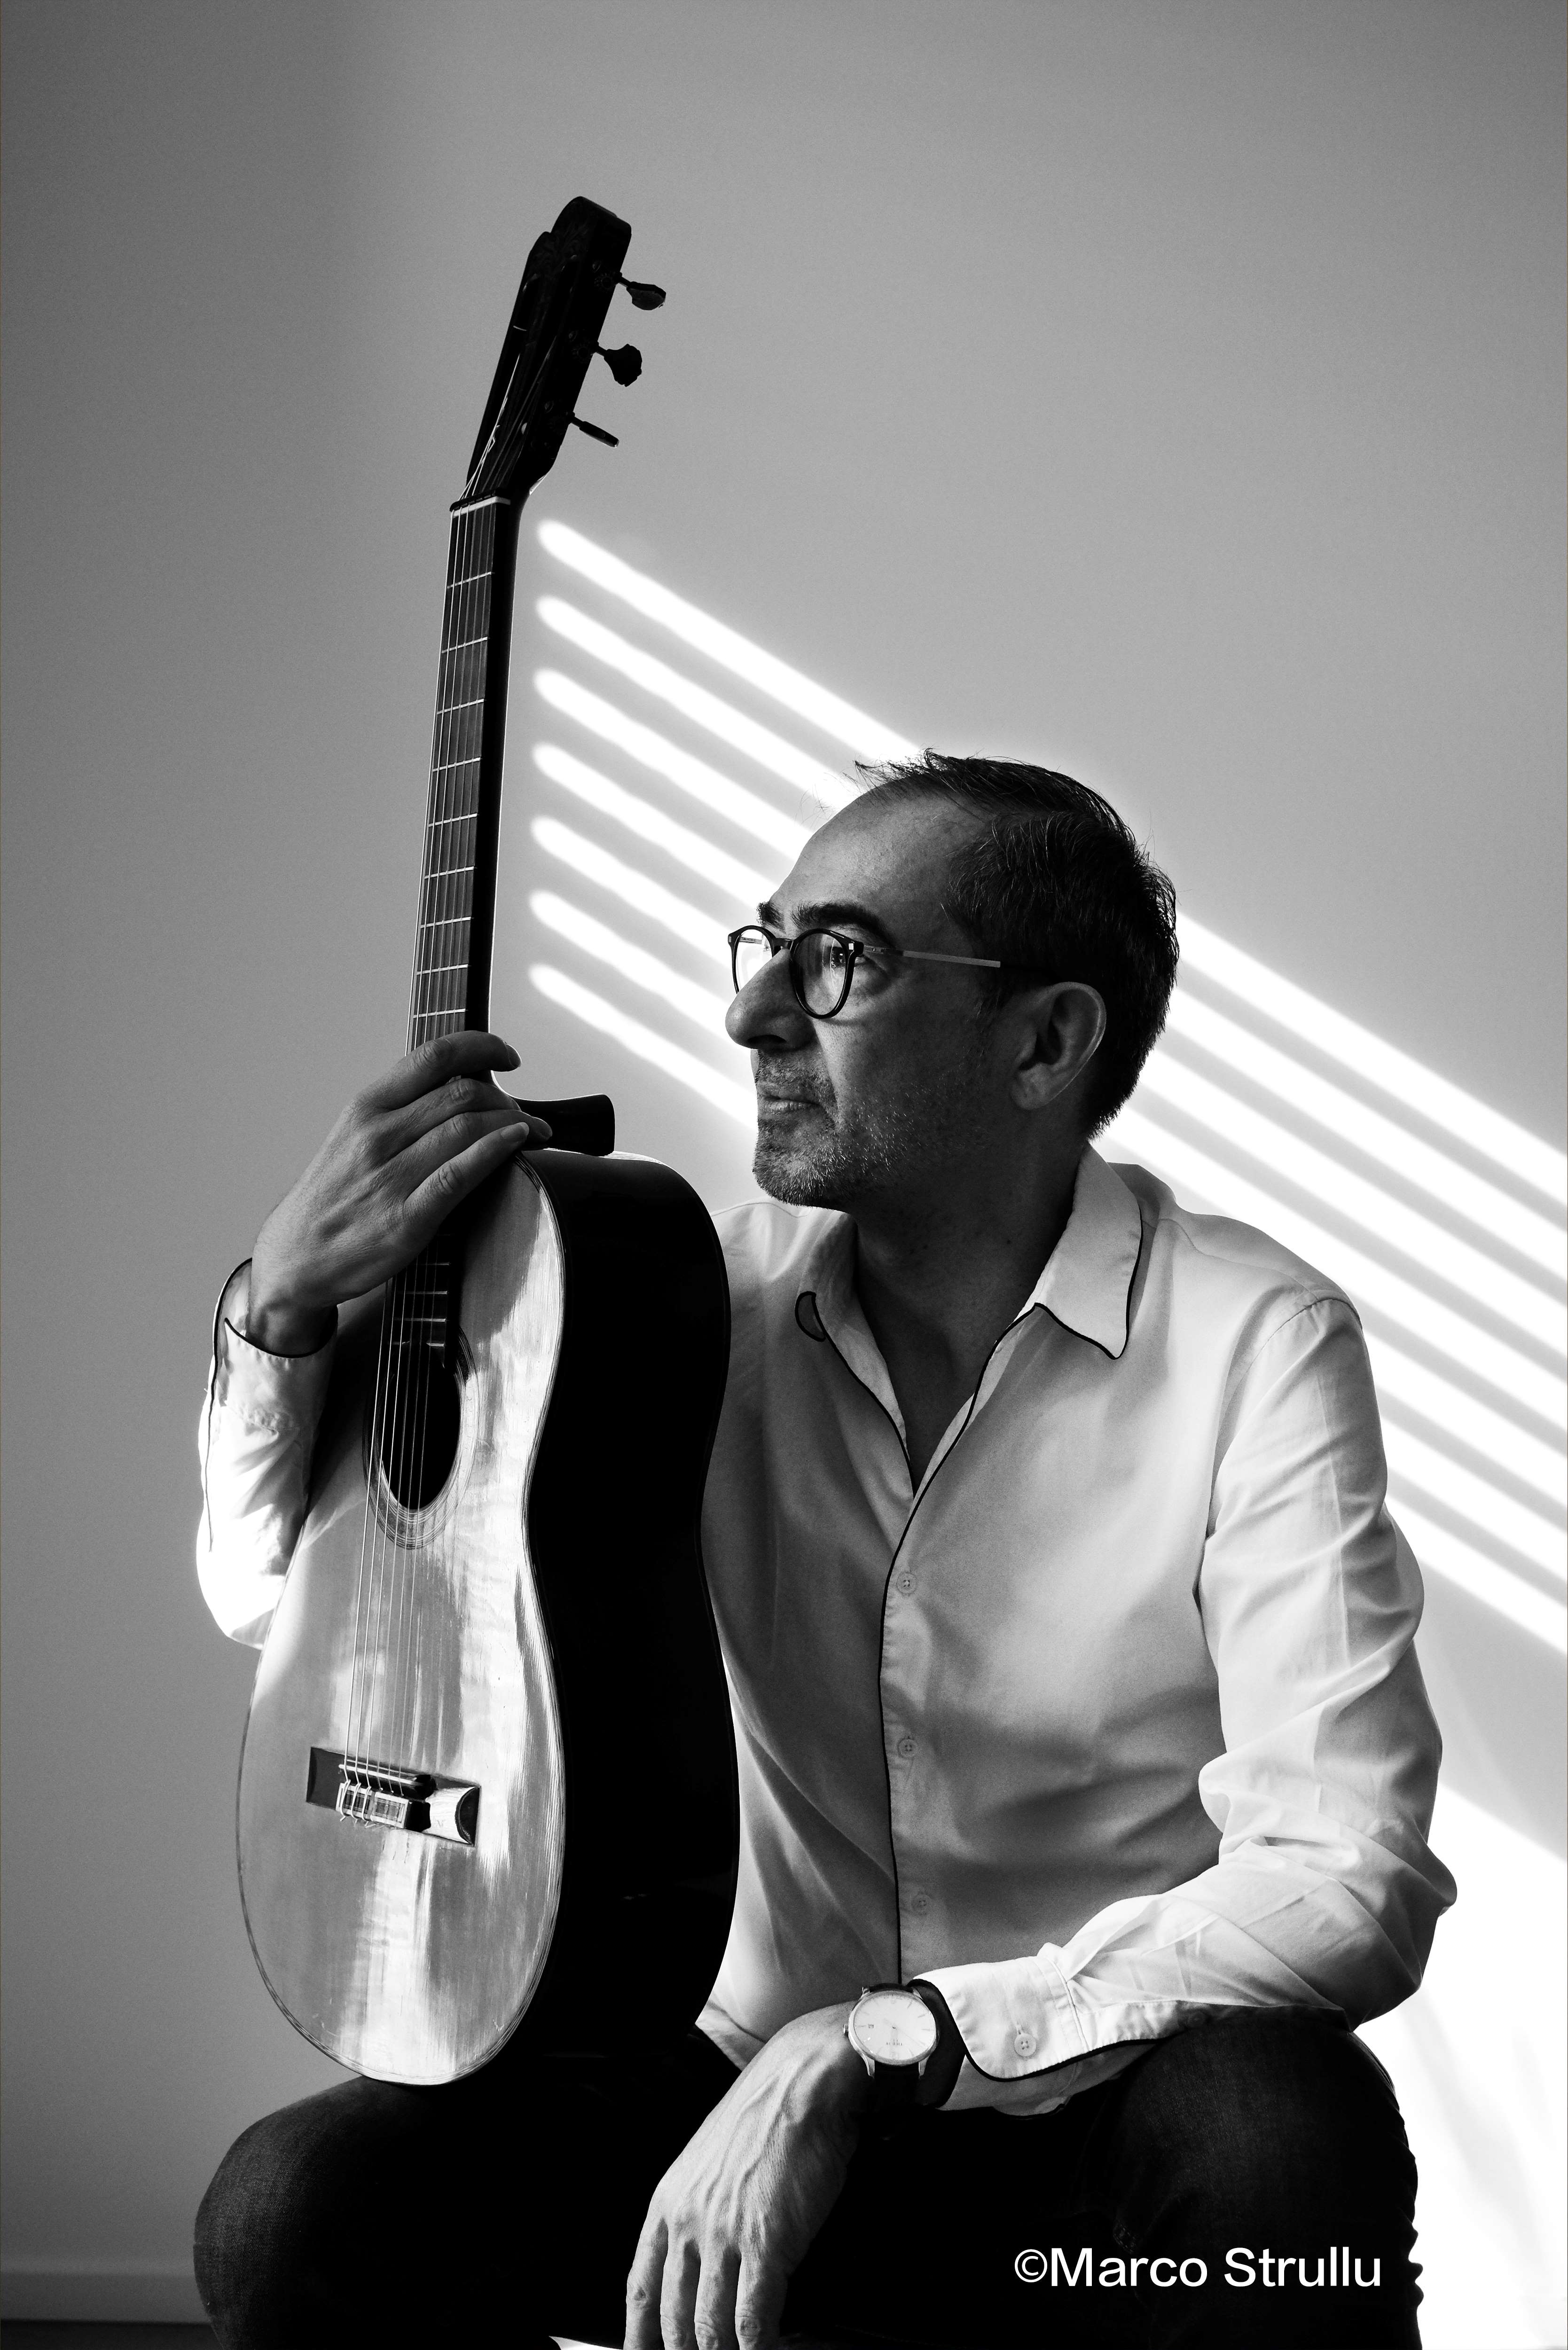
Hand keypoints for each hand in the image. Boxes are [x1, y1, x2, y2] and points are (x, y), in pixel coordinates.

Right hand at [245, 1032, 549, 1351]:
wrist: (295, 1257)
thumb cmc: (333, 1196)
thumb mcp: (354, 1135)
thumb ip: (401, 1109)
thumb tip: (460, 1086)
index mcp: (366, 1106)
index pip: (433, 1055)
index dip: (482, 1046)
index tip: (509, 1055)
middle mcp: (377, 1134)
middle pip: (460, 1091)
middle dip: (505, 1096)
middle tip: (524, 1112)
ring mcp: (391, 1176)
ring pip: (467, 1127)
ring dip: (514, 1122)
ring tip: (534, 1131)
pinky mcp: (406, 1218)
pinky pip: (460, 1174)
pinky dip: (497, 1151)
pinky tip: (518, 1143)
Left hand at [625, 2004, 866, 2349]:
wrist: (803, 2082)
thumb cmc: (765, 2116)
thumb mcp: (710, 2161)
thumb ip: (699, 2210)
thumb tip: (702, 2262)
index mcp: (668, 2201)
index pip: (642, 2287)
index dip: (640, 2334)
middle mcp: (688, 2221)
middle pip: (674, 2317)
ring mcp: (723, 2234)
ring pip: (710, 2327)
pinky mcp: (766, 2243)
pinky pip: (753, 2319)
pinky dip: (756, 2346)